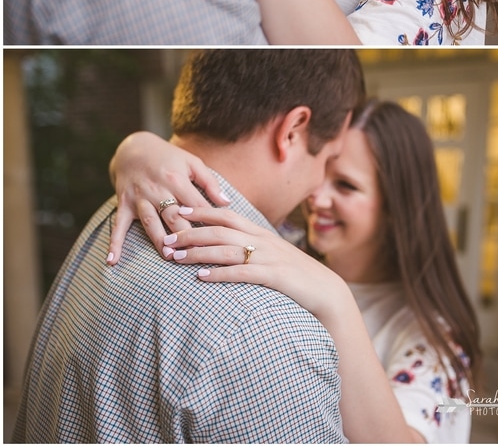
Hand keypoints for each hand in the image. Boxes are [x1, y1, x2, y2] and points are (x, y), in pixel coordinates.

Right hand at [108, 132, 230, 265]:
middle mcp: (157, 189)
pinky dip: (115, 243)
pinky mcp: (124, 203)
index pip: (195, 204)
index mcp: (177, 179)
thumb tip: (227, 203)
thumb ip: (210, 182)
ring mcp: (139, 198)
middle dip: (184, 235)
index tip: (218, 238)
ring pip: (150, 222)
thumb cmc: (169, 157)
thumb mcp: (192, 162)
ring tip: (169, 256)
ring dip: (159, 240)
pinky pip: (118, 225)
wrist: (134, 148)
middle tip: (196, 254)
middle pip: (173, 215)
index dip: (207, 221)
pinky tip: (113, 261)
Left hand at [163, 206, 348, 321]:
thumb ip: (252, 248)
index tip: (179, 210)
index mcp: (261, 233)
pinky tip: (202, 278)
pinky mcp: (274, 276)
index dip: (202, 210)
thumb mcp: (273, 255)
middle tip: (166, 238)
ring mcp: (269, 257)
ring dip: (198, 253)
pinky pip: (242, 272)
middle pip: (220, 230)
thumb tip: (227, 246)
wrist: (325, 291)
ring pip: (226, 249)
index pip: (227, 215)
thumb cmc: (296, 275)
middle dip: (190, 232)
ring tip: (175, 257)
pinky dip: (220, 274)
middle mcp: (263, 240)